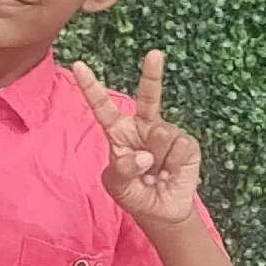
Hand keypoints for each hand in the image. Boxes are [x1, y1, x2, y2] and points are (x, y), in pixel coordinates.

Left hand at [72, 50, 200, 224]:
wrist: (160, 211)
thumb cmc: (134, 193)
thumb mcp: (117, 186)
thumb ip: (122, 170)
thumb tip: (146, 155)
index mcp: (119, 131)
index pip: (102, 107)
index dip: (90, 87)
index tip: (78, 66)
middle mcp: (144, 126)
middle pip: (148, 96)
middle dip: (152, 74)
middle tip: (154, 54)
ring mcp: (167, 132)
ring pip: (161, 135)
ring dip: (157, 162)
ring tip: (155, 175)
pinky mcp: (186, 144)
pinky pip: (179, 148)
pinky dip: (173, 166)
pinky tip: (170, 174)